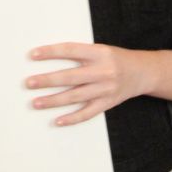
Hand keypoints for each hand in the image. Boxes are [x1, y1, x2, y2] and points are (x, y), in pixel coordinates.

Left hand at [25, 43, 156, 126]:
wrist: (142, 72)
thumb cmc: (116, 59)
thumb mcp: (100, 50)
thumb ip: (80, 54)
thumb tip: (49, 57)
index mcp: (99, 53)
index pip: (71, 50)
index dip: (51, 52)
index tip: (33, 55)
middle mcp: (103, 71)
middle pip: (70, 77)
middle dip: (47, 80)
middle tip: (29, 83)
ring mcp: (105, 89)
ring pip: (75, 97)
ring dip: (53, 101)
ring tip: (36, 102)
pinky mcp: (107, 103)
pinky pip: (87, 113)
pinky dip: (72, 118)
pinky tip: (57, 120)